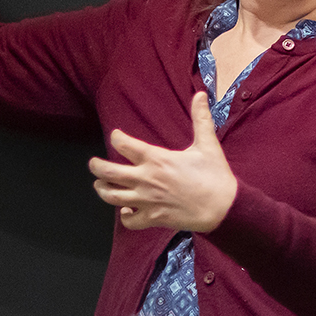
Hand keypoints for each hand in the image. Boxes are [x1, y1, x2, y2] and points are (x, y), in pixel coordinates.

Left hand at [89, 92, 239, 231]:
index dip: (116, 137)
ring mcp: (147, 201)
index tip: (116, 136)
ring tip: (100, 185)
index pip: (124, 144)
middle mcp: (146, 179)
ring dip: (103, 190)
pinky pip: (130, 221)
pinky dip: (125, 216)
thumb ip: (200, 118)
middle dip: (96, 167)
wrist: (223, 208)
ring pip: (112, 196)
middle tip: (93, 164)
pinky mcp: (153, 218)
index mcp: (156, 159)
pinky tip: (126, 210)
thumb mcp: (207, 144)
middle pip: (108, 173)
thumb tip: (201, 94)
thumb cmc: (215, 175)